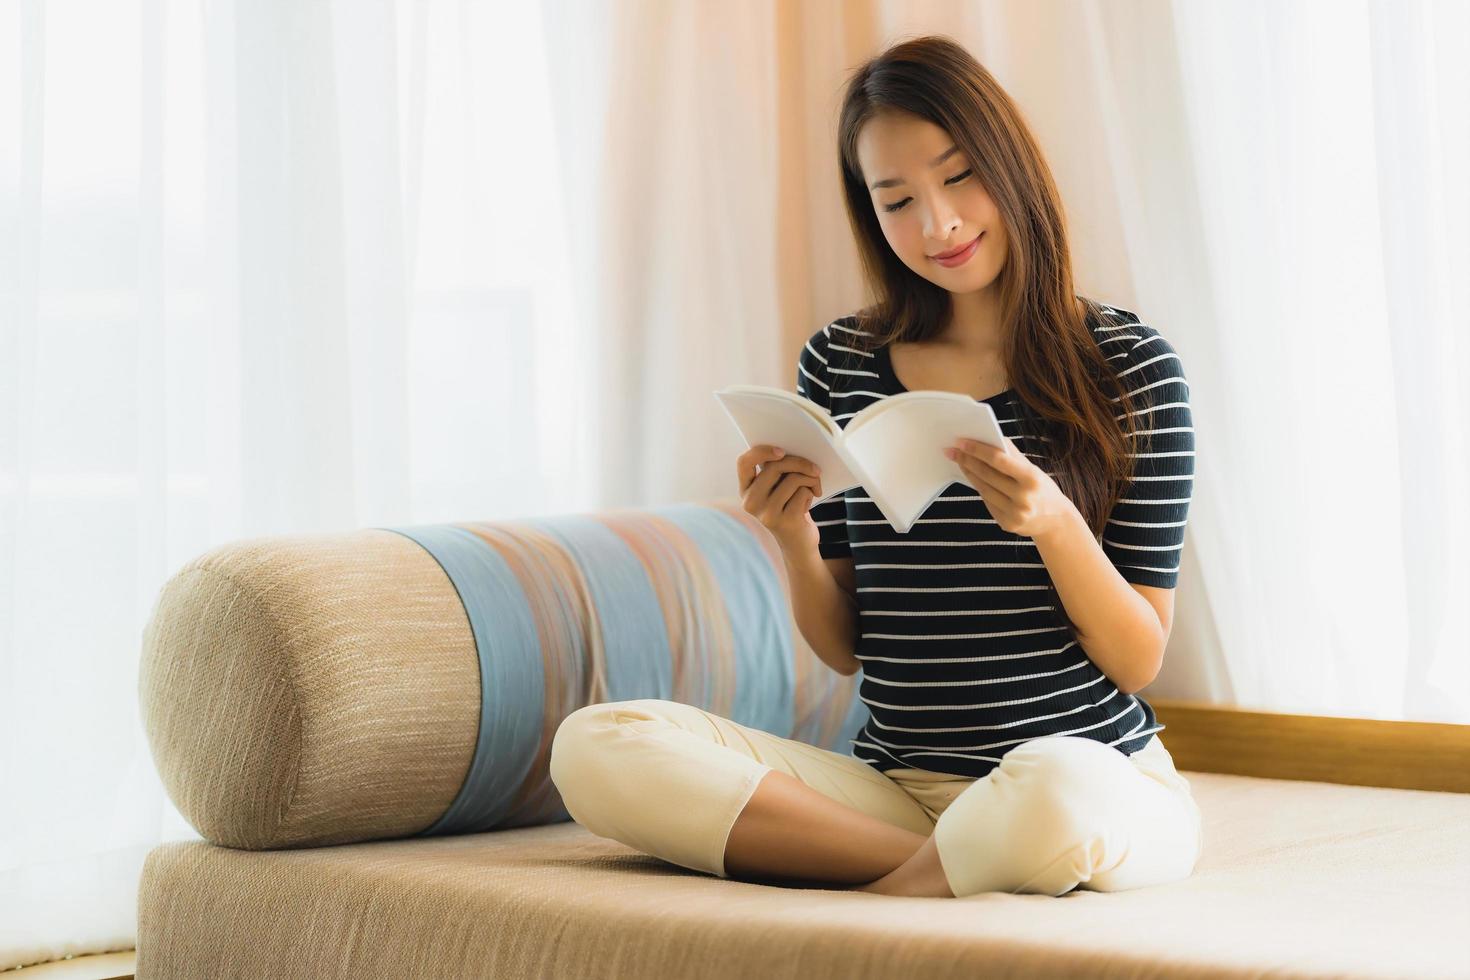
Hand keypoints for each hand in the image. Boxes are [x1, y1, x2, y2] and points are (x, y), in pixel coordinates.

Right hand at [736, 445, 823, 552]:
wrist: (798, 543)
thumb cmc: (790, 508)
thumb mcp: (778, 489)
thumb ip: (776, 471)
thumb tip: (791, 451)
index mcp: (746, 490)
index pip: (744, 463)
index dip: (761, 452)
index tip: (781, 451)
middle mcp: (750, 502)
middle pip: (775, 466)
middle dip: (800, 463)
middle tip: (815, 469)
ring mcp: (765, 513)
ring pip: (793, 479)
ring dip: (810, 480)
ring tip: (812, 489)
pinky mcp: (783, 521)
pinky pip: (803, 492)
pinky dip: (812, 493)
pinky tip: (809, 502)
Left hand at [943, 436, 1071, 538]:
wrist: (1056, 521)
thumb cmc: (1042, 489)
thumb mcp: (1033, 470)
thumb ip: (1012, 455)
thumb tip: (990, 437)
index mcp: (1032, 480)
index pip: (999, 461)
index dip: (978, 450)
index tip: (961, 442)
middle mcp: (1023, 498)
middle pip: (987, 476)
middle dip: (967, 461)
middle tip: (953, 450)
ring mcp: (1014, 514)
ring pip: (984, 490)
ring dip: (969, 474)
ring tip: (960, 461)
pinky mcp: (1007, 524)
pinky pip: (988, 502)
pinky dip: (980, 489)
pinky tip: (973, 478)